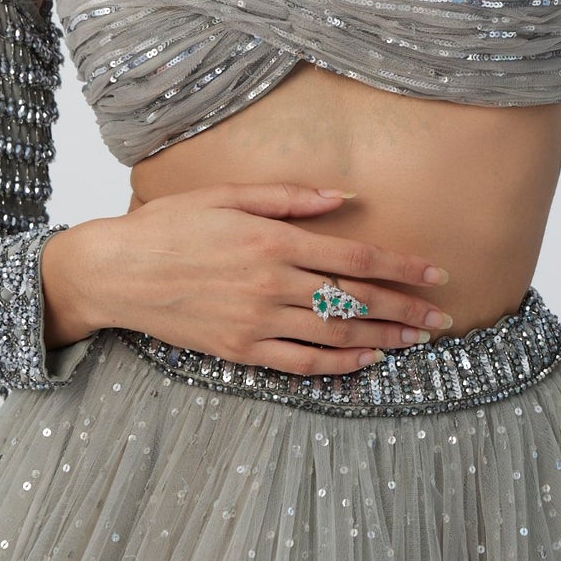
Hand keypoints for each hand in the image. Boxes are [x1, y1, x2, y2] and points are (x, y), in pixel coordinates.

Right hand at [53, 183, 452, 376]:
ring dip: (382, 339)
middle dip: (405, 310)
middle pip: (354, 301)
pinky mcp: (239, 350)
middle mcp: (271, 284)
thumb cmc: (171, 224)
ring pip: (334, 335)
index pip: (355, 259)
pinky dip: (337, 365)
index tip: (436, 275)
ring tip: (417, 342)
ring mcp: (256, 322)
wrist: (118, 271)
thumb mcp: (229, 194)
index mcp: (273, 240)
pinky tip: (365, 362)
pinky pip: (299, 364)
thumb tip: (344, 198)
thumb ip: (290, 197)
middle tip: (443, 317)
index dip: (402, 268)